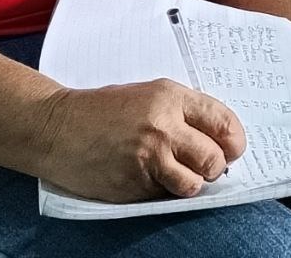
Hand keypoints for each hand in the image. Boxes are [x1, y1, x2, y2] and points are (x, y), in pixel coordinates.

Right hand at [31, 80, 245, 202]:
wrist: (56, 127)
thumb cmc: (103, 110)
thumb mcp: (148, 96)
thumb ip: (182, 113)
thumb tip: (218, 139)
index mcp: (171, 98)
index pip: (223, 121)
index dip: (234, 140)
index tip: (233, 149)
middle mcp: (164, 126)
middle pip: (213, 158)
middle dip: (216, 167)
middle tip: (208, 167)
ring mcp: (148, 157)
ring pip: (193, 183)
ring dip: (191, 183)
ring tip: (179, 176)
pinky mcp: (132, 184)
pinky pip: (164, 195)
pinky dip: (163, 192)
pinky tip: (148, 178)